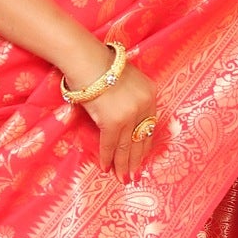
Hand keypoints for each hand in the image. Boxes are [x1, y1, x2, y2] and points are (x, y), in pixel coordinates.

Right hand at [81, 62, 158, 181]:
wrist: (86, 59)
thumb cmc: (100, 66)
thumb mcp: (126, 80)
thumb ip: (131, 98)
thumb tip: (123, 120)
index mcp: (151, 94)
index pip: (150, 126)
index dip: (144, 144)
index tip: (142, 157)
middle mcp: (144, 105)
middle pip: (141, 138)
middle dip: (137, 159)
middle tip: (134, 175)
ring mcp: (130, 115)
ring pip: (127, 146)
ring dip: (124, 164)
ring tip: (123, 178)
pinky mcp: (113, 121)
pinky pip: (111, 144)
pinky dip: (108, 157)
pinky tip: (107, 168)